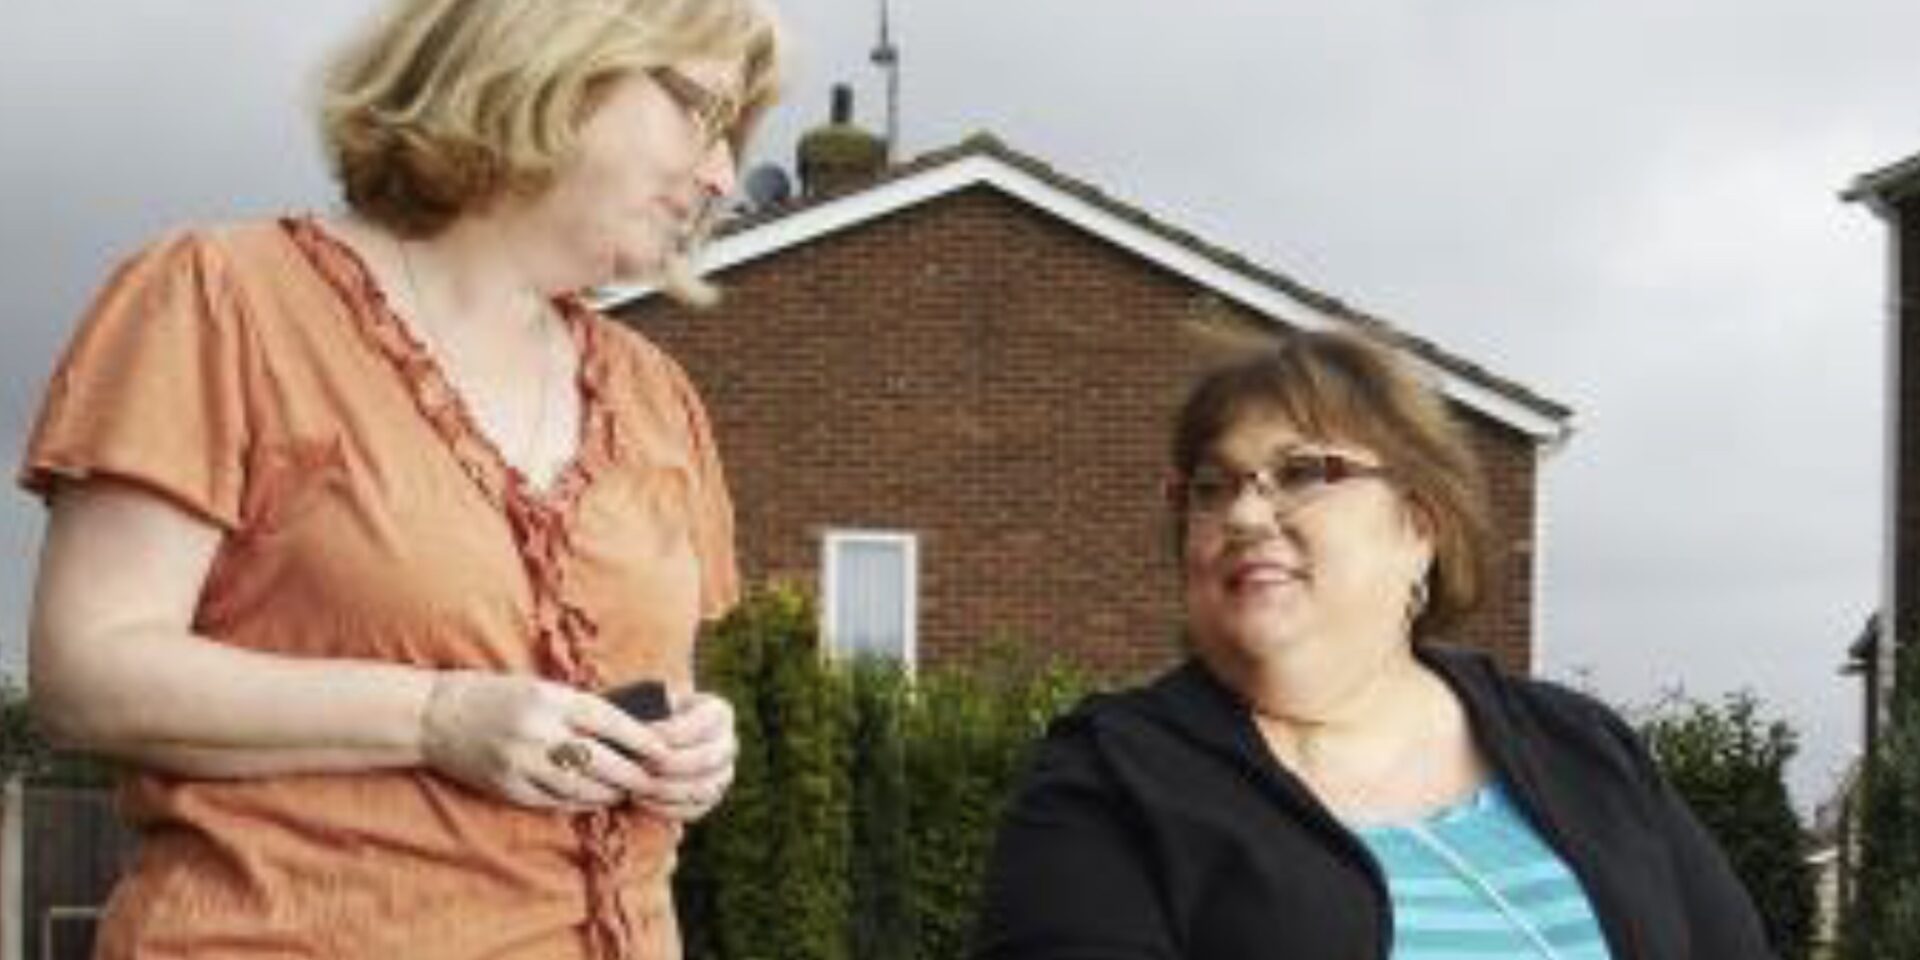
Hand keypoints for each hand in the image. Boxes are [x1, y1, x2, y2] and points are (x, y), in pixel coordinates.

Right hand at [418, 671, 658, 809]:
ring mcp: (522, 764)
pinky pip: (555, 801)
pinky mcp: (508, 787)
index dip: (641, 739)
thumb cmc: (496, 696)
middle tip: (654, 778)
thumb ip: (578, 708)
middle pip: (601, 761)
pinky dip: (581, 801)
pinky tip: (596, 799)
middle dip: (633, 773)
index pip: (609, 722)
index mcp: (550, 700)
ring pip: (581, 787)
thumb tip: (627, 728)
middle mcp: (538, 732)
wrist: (435, 716)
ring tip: (628, 790)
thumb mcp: (540, 689)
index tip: (663, 750)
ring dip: (610, 791)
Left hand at [609, 690, 737, 822]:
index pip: (697, 726)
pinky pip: (694, 810)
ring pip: (702, 789)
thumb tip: (643, 721)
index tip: (637, 735)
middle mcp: (728, 745)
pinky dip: (666, 808)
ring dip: (665, 790)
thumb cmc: (654, 713)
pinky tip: (641, 799)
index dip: (666, 733)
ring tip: (636, 785)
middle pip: (703, 760)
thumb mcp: (656, 698)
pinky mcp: (712, 798)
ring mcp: (724, 774)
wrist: (663, 737)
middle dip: (666, 766)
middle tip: (637, 764)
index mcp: (719, 713)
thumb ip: (652, 704)